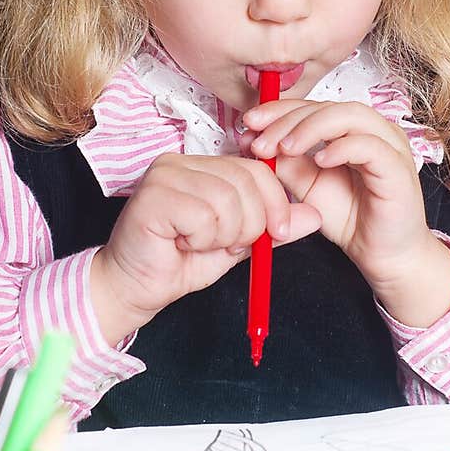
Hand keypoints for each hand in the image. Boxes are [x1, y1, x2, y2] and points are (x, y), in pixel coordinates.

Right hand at [91, 153, 321, 343]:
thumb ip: (272, 227)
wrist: (134, 289)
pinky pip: (204, 215)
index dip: (275, 202)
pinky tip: (181, 243)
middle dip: (249, 225)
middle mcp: (181, 162)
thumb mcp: (238, 244)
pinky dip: (202, 239)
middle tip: (224, 244)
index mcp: (202, 165)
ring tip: (198, 243)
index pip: (256, 169)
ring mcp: (164, 174)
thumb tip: (314, 215)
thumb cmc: (179, 263)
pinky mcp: (152, 195)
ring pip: (227, 200)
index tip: (276, 232)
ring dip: (222, 235)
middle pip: (246, 182)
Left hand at [242, 99, 449, 324]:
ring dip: (311, 128)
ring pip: (350, 115)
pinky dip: (341, 148)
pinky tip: (319, 160)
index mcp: (351, 129)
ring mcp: (389, 145)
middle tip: (260, 142)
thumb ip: (285, 162)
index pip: (312, 106)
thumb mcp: (305, 186)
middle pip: (328, 106)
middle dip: (288, 120)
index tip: (249, 122)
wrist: (380, 255)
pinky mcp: (398, 168)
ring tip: (284, 148)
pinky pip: (370, 146)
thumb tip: (254, 140)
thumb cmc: (350, 218)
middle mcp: (373, 130)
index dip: (280, 110)